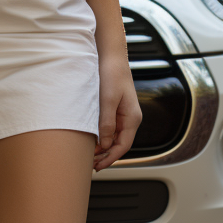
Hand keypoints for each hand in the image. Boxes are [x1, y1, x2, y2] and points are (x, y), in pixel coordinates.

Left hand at [94, 53, 141, 171]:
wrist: (111, 57)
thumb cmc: (112, 74)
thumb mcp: (107, 100)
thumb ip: (107, 122)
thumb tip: (105, 143)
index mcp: (132, 118)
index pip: (123, 146)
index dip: (111, 158)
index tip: (98, 166)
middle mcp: (130, 118)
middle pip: (119, 144)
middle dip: (106, 155)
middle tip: (91, 164)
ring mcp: (124, 114)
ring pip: (115, 137)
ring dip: (104, 147)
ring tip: (90, 155)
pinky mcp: (116, 109)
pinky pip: (111, 128)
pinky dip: (103, 136)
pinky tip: (93, 139)